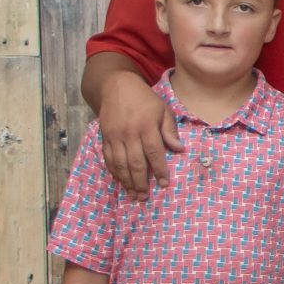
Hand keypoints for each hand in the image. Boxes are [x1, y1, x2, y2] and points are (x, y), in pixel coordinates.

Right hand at [97, 70, 179, 194]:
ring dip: (127, 181)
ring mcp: (114, 136)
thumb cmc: (145, 99)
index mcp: (147, 126)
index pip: (154, 153)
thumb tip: (179, 149)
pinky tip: (120, 181)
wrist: (116, 86)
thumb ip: (169, 130)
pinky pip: (108, 158)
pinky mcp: (104, 137)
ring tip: (133, 194)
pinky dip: (114, 172)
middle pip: (136, 162)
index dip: (160, 170)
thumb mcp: (163, 109)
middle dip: (141, 182)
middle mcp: (129, 133)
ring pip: (120, 164)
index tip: (164, 184)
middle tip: (145, 197)